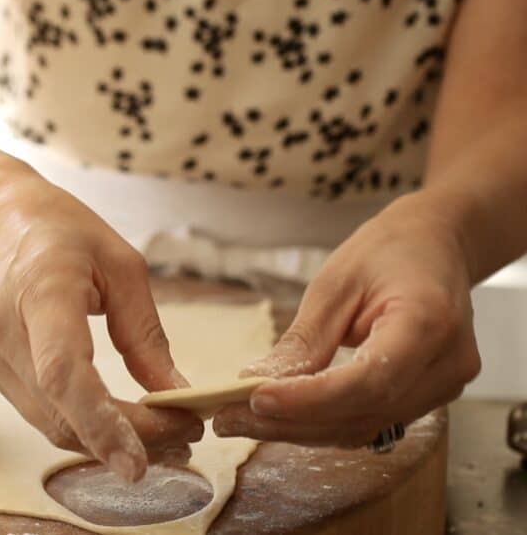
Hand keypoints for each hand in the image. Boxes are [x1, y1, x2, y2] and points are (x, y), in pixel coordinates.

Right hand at [0, 158, 202, 480]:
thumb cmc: (54, 226)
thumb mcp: (119, 262)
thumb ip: (144, 333)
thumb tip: (175, 393)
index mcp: (40, 291)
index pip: (63, 373)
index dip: (100, 423)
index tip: (138, 463)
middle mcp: (5, 332)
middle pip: (61, 412)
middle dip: (125, 439)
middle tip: (184, 436)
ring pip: (51, 424)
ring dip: (107, 440)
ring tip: (164, 433)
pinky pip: (42, 412)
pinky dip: (83, 425)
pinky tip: (122, 420)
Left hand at [213, 193, 481, 446]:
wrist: (437, 246)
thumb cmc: (388, 252)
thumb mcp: (336, 282)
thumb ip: (305, 338)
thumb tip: (257, 382)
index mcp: (428, 322)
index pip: (368, 380)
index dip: (310, 399)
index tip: (256, 399)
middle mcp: (447, 364)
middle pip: (362, 412)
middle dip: (291, 421)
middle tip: (230, 418)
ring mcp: (446, 386)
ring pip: (363, 426)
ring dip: (300, 429)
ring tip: (241, 420)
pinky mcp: (431, 397)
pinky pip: (371, 421)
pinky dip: (323, 422)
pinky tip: (280, 416)